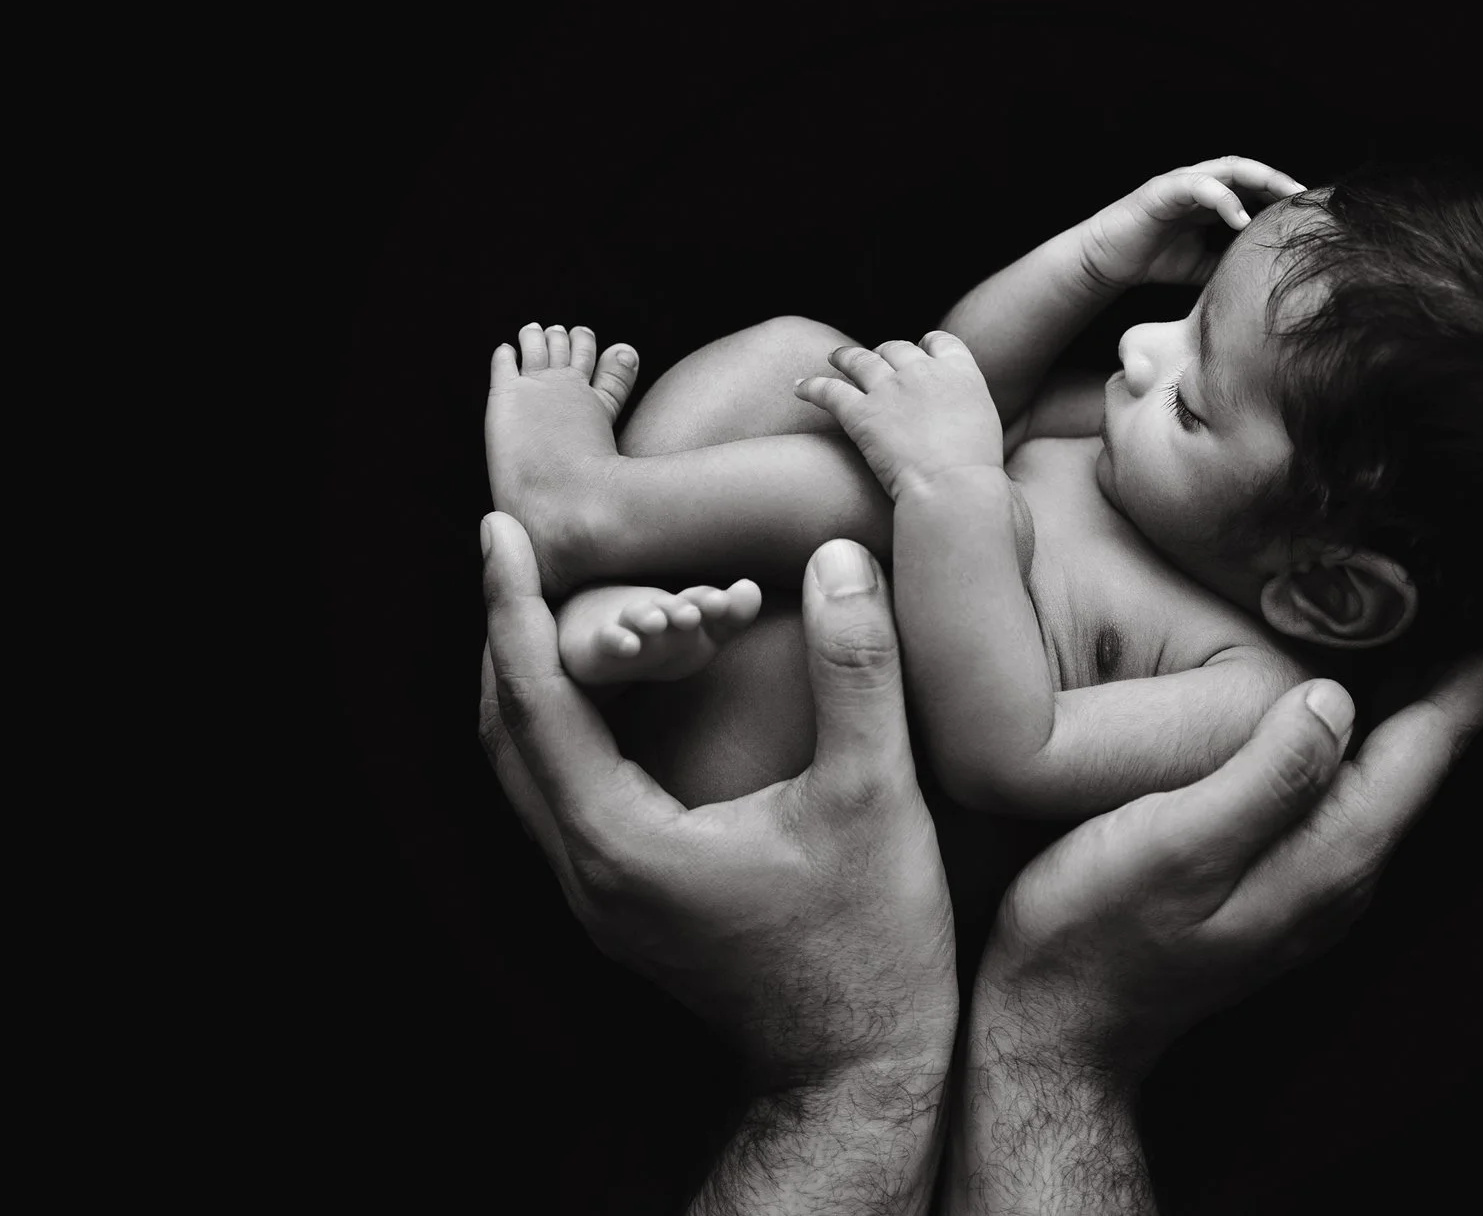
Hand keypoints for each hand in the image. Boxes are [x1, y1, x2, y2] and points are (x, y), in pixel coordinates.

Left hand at [476, 513, 957, 1092]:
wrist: (859, 1067)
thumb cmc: (869, 945)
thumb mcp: (875, 799)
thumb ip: (856, 674)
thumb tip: (840, 561)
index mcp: (623, 842)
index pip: (537, 701)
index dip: (513, 606)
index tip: (498, 526)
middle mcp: (590, 872)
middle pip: (506, 734)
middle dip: (505, 634)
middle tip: (517, 549)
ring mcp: (603, 897)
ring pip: (528, 770)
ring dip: (532, 683)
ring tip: (552, 604)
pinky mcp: (628, 904)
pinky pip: (564, 795)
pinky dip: (567, 727)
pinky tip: (612, 692)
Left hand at [795, 331, 1006, 501]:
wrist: (954, 486)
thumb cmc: (977, 472)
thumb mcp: (989, 430)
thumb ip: (973, 412)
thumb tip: (972, 424)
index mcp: (960, 373)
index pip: (940, 343)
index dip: (926, 345)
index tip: (920, 351)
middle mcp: (922, 372)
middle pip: (897, 349)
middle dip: (885, 353)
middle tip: (875, 362)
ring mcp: (889, 389)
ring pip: (860, 361)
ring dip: (845, 357)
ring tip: (835, 358)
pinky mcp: (860, 412)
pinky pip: (828, 391)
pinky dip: (811, 387)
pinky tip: (799, 388)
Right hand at [973, 631, 1482, 1079]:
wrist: (1054, 1030)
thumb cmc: (1094, 935)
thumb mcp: (1172, 846)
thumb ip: (1263, 777)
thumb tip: (1335, 697)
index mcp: (1333, 854)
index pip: (1436, 740)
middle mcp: (1345, 868)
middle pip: (1431, 747)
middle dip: (1469, 663)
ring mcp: (1316, 877)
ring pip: (1394, 763)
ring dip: (1422, 689)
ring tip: (1432, 609)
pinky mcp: (1282, 873)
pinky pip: (1350, 781)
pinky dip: (1368, 721)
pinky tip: (1343, 683)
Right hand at [1076, 155, 1307, 290]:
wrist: (1107, 261)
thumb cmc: (1152, 259)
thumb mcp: (1201, 265)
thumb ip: (1227, 262)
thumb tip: (1261, 278)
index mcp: (1211, 197)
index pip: (1254, 185)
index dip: (1281, 193)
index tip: (1309, 209)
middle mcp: (1200, 183)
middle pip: (1249, 170)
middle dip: (1279, 180)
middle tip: (1306, 196)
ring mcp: (1182, 182)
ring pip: (1229, 168)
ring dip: (1260, 179)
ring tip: (1284, 197)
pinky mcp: (1162, 190)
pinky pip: (1198, 186)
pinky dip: (1223, 199)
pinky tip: (1239, 219)